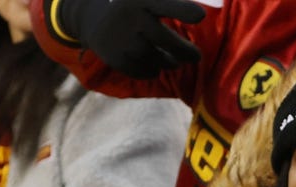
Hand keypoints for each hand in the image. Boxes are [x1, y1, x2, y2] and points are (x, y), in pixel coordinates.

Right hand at [58, 0, 206, 78]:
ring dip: (168, 62)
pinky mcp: (113, 57)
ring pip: (153, 58)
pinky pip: (140, 70)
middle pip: (164, 38)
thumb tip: (205, 11)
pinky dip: (151, 72)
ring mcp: (121, 38)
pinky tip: (155, 68)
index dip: (183, 10)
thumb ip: (171, 4)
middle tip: (196, 57)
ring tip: (174, 62)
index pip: (166, 3)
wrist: (90, 15)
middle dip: (184, 50)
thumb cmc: (131, 5)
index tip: (201, 17)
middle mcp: (131, 17)